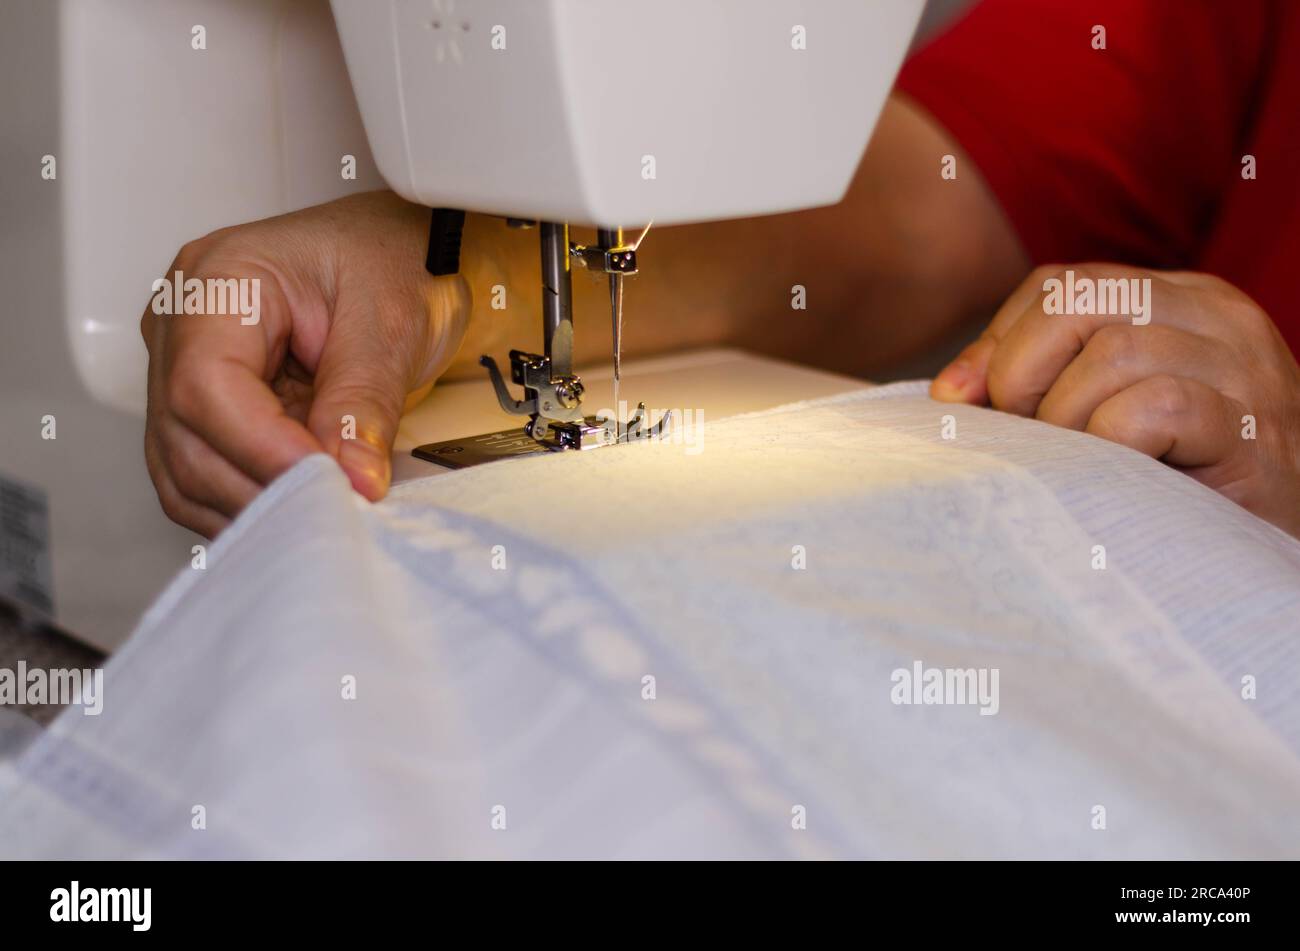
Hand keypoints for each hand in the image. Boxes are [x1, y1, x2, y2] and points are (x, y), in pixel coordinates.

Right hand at [141, 191, 469, 536]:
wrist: (401, 259)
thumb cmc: (391, 263)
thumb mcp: (392, 324)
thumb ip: (363, 403)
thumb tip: (351, 479)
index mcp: (219, 279)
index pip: (204, 383)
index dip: (260, 447)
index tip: (324, 481)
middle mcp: (183, 324)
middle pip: (184, 435)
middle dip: (261, 486)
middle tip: (337, 510)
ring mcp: (184, 368)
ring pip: (184, 469)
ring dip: (256, 505)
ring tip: (326, 512)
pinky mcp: (206, 410)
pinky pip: (203, 477)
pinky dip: (252, 504)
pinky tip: (303, 508)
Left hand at [931, 264, 1299, 536]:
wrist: (1270, 560)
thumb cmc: (1168, 484)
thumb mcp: (1099, 415)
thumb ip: (1032, 385)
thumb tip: (952, 391)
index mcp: (1179, 300)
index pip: (1059, 285)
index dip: (1001, 343)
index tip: (980, 404)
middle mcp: (1218, 318)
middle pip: (1078, 301)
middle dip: (1023, 373)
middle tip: (1031, 436)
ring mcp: (1245, 372)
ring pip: (1114, 352)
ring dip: (1067, 419)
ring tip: (1079, 464)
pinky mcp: (1253, 435)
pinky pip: (1154, 409)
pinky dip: (1112, 446)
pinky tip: (1121, 478)